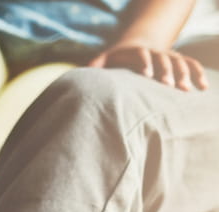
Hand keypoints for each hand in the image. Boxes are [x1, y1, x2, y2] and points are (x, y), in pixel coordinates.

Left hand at [89, 43, 208, 90]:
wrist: (137, 45)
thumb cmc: (117, 57)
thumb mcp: (105, 58)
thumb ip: (96, 65)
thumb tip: (83, 73)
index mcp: (138, 51)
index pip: (142, 55)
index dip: (145, 63)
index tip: (147, 75)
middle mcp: (156, 52)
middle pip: (163, 59)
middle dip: (167, 71)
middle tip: (170, 86)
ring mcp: (169, 55)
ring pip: (180, 62)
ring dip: (184, 75)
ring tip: (186, 90)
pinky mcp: (178, 60)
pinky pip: (192, 65)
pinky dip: (198, 74)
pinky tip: (203, 88)